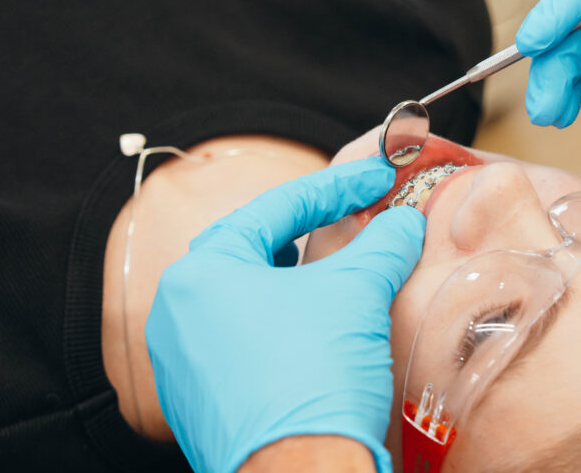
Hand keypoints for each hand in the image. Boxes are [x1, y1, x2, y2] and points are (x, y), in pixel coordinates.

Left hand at [145, 157, 424, 472]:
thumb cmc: (313, 380)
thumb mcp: (358, 291)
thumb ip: (381, 243)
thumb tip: (403, 223)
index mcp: (200, 274)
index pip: (276, 209)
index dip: (336, 187)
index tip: (375, 178)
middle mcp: (177, 314)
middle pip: (254, 248)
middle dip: (308, 228)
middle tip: (353, 214)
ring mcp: (185, 363)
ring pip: (246, 296)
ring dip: (296, 277)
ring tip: (338, 268)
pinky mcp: (203, 402)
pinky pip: (244, 340)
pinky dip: (284, 321)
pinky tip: (320, 325)